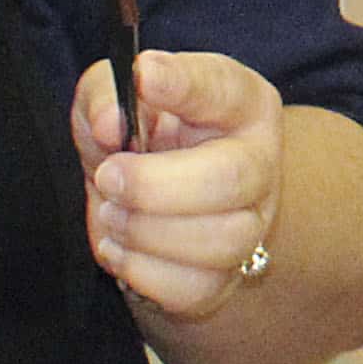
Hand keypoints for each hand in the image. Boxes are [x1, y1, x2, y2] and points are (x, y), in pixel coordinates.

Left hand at [74, 48, 287, 320]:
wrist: (143, 204)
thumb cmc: (135, 139)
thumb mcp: (110, 100)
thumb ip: (104, 94)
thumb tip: (110, 123)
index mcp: (241, 103)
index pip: (223, 88)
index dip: (184, 84)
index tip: (144, 76)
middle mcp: (259, 162)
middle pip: (234, 178)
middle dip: (157, 184)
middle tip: (109, 176)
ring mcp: (250, 225)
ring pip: (220, 241)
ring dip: (146, 231)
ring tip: (112, 213)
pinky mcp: (224, 278)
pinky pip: (194, 287)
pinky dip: (143, 271)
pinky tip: (120, 247)